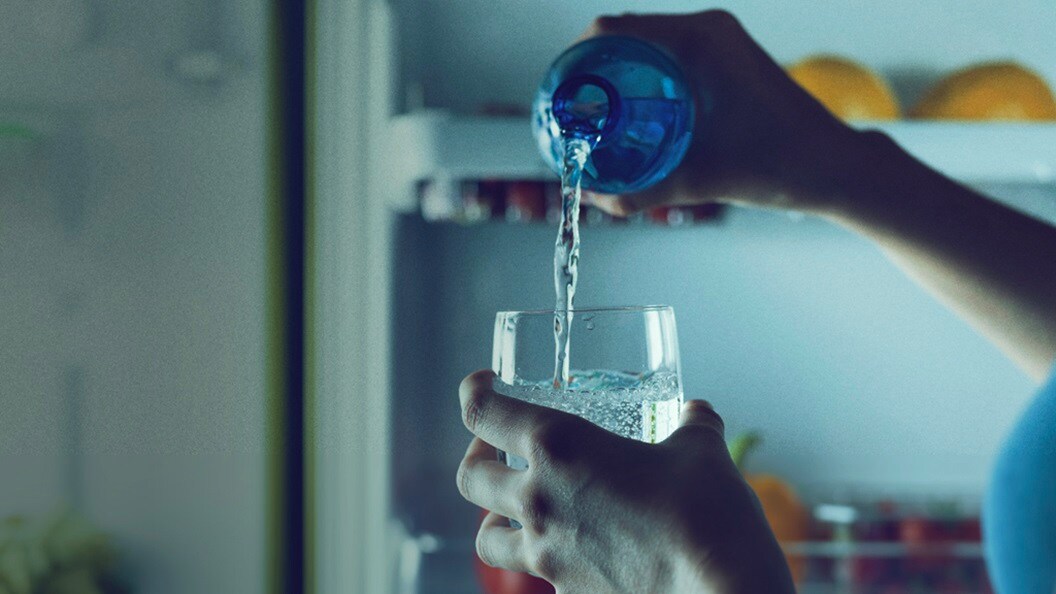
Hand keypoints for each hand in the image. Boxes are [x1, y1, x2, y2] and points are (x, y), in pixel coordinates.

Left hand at [456, 370, 794, 593]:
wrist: (722, 591)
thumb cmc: (708, 512)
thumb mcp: (702, 450)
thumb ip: (693, 426)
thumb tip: (697, 413)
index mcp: (559, 447)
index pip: (484, 413)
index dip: (474, 392)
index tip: (481, 384)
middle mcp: (539, 501)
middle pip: (471, 477)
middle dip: (477, 456)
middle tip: (492, 447)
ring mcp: (548, 556)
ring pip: (486, 540)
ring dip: (493, 520)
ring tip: (510, 511)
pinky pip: (538, 577)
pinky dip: (545, 561)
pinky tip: (574, 552)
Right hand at [579, 10, 872, 215]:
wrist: (834, 165)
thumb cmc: (777, 165)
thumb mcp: (698, 181)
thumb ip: (642, 192)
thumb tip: (596, 201)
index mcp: (701, 40)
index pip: (616, 27)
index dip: (579, 52)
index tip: (560, 87)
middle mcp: (711, 29)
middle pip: (631, 32)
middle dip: (596, 64)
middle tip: (573, 105)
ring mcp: (724, 40)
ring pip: (652, 42)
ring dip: (622, 69)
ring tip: (596, 109)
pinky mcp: (731, 56)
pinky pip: (674, 53)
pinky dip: (649, 73)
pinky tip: (635, 109)